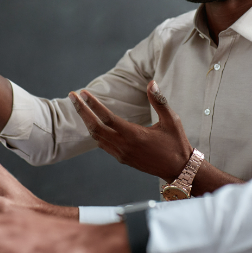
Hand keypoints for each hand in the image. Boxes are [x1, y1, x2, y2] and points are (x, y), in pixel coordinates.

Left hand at [68, 81, 192, 182]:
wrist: (178, 169)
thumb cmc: (176, 143)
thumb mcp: (171, 120)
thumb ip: (159, 101)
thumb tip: (151, 83)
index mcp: (134, 135)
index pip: (107, 117)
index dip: (93, 104)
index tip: (83, 93)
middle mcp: (124, 145)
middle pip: (95, 127)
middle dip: (81, 111)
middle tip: (72, 96)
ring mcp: (122, 154)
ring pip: (97, 137)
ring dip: (87, 122)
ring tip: (80, 108)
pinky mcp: (123, 159)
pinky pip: (104, 145)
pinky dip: (96, 133)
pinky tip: (94, 125)